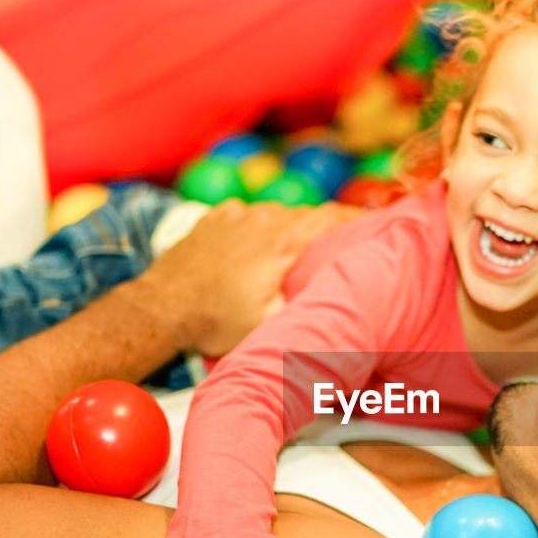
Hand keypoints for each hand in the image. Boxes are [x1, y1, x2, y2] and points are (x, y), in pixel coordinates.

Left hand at [135, 199, 363, 357]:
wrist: (162, 308)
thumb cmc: (217, 320)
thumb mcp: (271, 325)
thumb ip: (306, 309)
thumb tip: (337, 312)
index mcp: (282, 240)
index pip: (331, 217)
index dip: (356, 218)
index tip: (374, 223)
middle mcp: (261, 218)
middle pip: (306, 214)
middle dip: (324, 227)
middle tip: (337, 245)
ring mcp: (235, 214)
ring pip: (276, 213)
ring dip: (289, 228)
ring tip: (296, 249)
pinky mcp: (214, 217)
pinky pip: (247, 215)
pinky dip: (259, 226)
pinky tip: (256, 247)